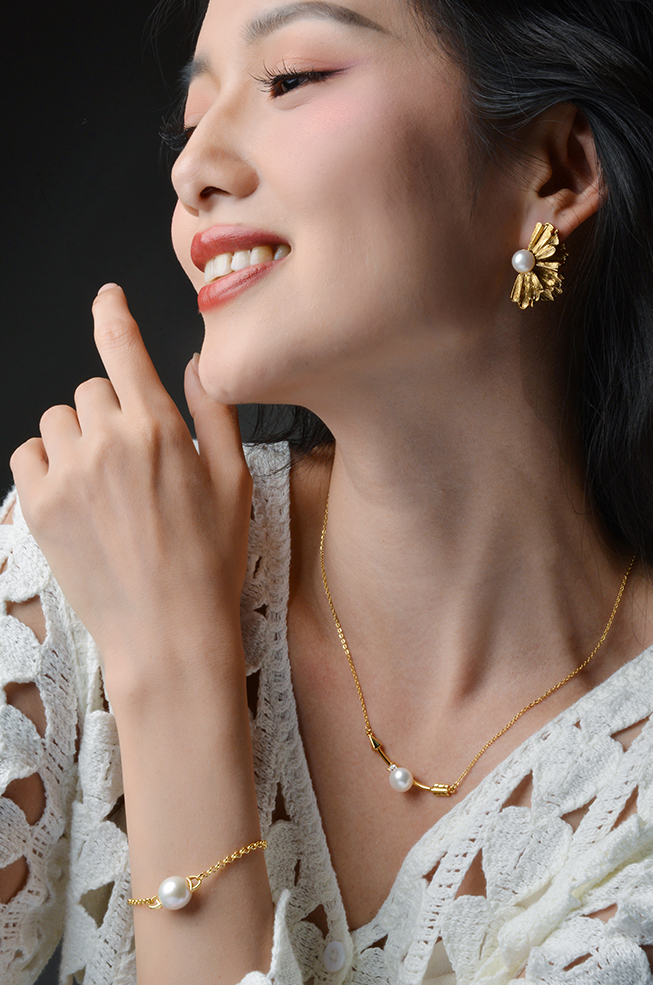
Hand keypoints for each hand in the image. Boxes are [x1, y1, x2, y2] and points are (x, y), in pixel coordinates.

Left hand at [10, 285, 251, 677]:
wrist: (168, 632)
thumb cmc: (209, 560)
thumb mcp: (234, 482)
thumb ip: (213, 413)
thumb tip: (196, 364)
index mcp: (158, 429)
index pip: (123, 348)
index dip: (112, 314)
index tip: (107, 297)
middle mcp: (107, 442)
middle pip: (92, 390)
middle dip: (112, 412)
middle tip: (136, 459)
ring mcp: (67, 474)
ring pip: (58, 420)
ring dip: (79, 438)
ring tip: (106, 483)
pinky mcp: (39, 506)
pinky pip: (29, 454)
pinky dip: (49, 464)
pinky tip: (77, 496)